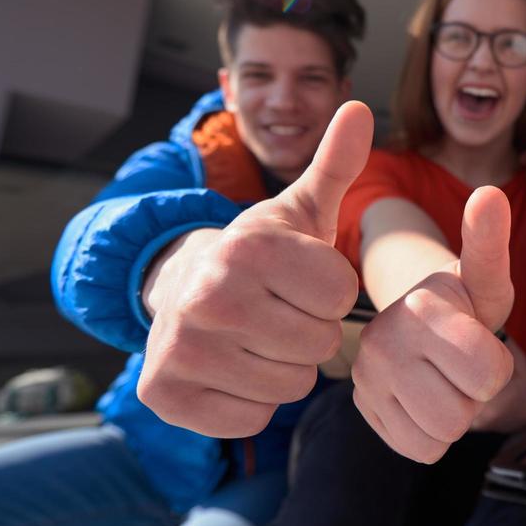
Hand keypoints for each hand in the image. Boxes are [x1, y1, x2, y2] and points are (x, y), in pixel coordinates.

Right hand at [137, 102, 372, 436]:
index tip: (303, 282)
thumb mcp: (300, 210)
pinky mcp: (164, 393)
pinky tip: (232, 370)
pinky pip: (252, 418)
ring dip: (284, 369)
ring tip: (257, 339)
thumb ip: (336, 164)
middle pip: (318, 344)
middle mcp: (208, 293)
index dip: (330, 293)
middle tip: (279, 314)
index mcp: (249, 246)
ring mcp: (180, 346)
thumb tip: (361, 108)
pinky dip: (250, 402)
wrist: (180, 289)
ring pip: (288, 386)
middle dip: (310, 334)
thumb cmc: (260, 257)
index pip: (340, 296)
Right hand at [351, 186, 515, 461]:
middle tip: (460, 365)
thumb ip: (489, 244)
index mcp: (419, 309)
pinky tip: (424, 400)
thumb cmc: (462, 303)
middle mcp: (382, 343)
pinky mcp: (362, 409)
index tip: (478, 341)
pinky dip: (431, 434)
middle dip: (474, 395)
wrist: (418, 322)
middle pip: (463, 412)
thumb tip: (490, 193)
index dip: (497, 365)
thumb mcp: (484, 277)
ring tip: (443, 380)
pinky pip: (419, 449)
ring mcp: (366, 379)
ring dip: (454, 415)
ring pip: (441, 435)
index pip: (489, 373)